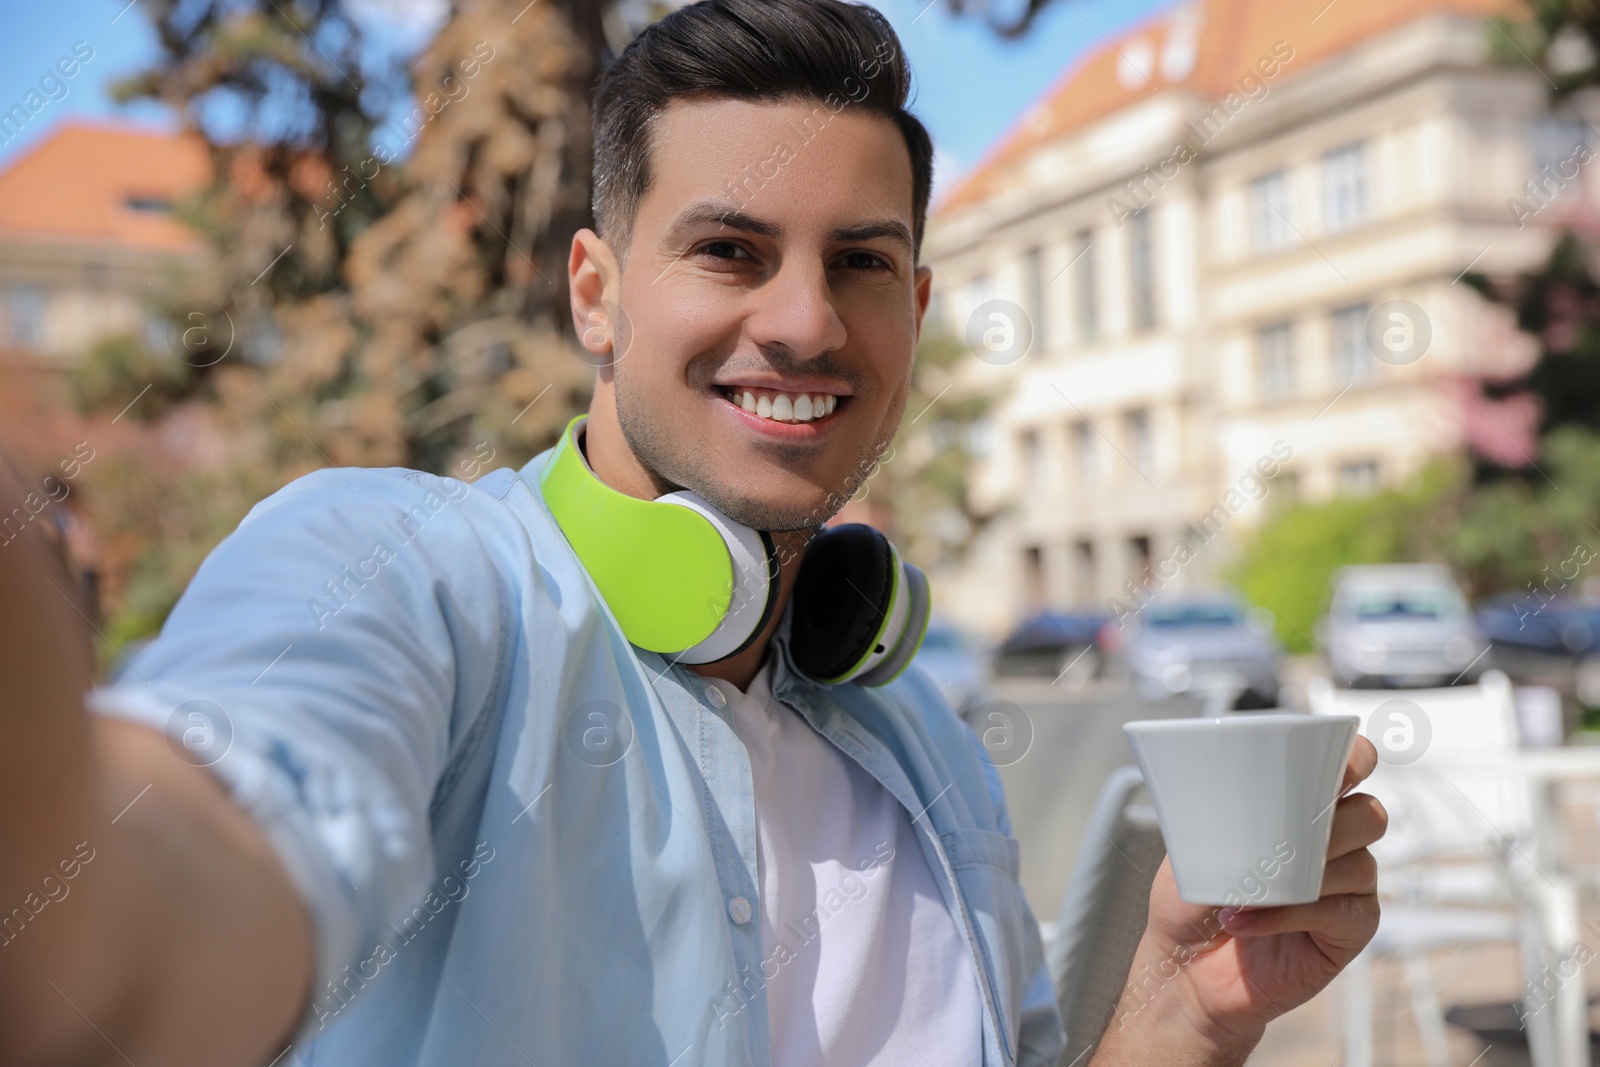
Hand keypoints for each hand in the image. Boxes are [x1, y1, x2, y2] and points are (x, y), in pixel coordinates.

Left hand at [1093, 737, 1385, 1063]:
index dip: (1354, 758)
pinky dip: (1291, 912)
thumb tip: (1225, 786)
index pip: (1353, 766)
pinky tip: (1247, 919)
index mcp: (1304, 808)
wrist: (1184, 967)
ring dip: (1301, 871)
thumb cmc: (1192, 900)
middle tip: (1284, 832)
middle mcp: (1335, 843)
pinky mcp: (1348, 931)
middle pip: (1369, 813)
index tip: (1330, 760)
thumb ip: (1219, 809)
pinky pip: (1340, 910)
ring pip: (1360, 862)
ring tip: (1246, 888)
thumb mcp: (1192, 841)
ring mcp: (1347, 888)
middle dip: (1332, 818)